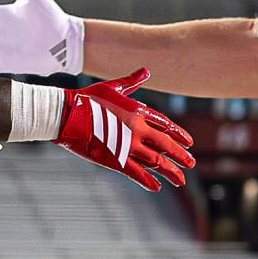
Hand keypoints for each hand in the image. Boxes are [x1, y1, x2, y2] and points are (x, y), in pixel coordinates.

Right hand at [57, 70, 194, 191]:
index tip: (189, 142)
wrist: (66, 113)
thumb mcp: (113, 86)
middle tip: (191, 163)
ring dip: (171, 171)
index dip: (179, 135)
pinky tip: (157, 187)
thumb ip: (132, 82)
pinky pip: (136, 173)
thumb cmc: (87, 98)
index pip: (166, 125)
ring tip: (181, 179)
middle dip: (181, 155)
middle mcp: (138, 129)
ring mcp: (127, 145)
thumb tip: (146, 70)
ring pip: (156, 161)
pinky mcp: (115, 159)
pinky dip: (148, 181)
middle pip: (166, 145)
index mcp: (138, 111)